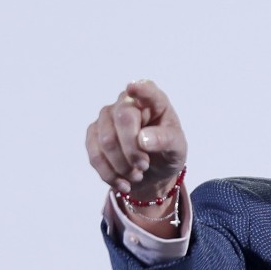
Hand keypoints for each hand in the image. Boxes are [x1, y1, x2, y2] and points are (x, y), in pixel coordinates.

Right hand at [86, 80, 187, 199]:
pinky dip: (110, 174)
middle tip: (144, 166)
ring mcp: (107, 117)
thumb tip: (142, 140)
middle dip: (133, 149)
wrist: (150, 172)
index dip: (140, 89)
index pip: (148, 90)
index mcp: (154, 102)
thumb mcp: (177, 149)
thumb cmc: (167, 153)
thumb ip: (165, 140)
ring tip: (137, 175)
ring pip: (106, 140)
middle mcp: (127, 103)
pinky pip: (95, 155)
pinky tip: (123, 182)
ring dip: (122, 165)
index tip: (133, 87)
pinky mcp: (94, 134)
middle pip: (123, 119)